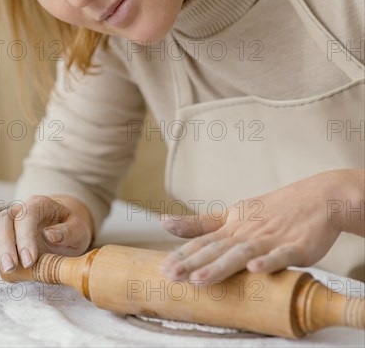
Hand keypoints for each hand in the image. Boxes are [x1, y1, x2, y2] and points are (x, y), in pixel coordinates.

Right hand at [0, 195, 92, 272]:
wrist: (65, 227)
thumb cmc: (72, 227)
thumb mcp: (79, 228)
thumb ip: (68, 231)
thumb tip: (50, 235)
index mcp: (38, 205)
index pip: (27, 217)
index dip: (26, 237)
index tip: (30, 259)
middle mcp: (17, 213)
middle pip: (2, 222)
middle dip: (5, 244)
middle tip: (11, 267)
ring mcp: (5, 229)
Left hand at [160, 172, 341, 282]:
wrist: (317, 199)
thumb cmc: (273, 210)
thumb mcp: (234, 214)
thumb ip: (202, 223)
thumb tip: (165, 222)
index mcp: (232, 225)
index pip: (202, 241)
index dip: (182, 254)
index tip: (163, 267)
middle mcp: (246, 232)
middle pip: (216, 249)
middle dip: (192, 263)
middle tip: (170, 275)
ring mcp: (270, 238)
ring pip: (241, 253)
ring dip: (220, 267)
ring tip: (200, 279)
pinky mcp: (295, 246)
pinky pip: (280, 255)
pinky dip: (268, 262)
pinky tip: (255, 269)